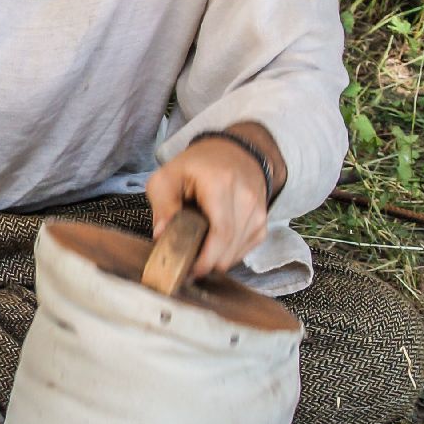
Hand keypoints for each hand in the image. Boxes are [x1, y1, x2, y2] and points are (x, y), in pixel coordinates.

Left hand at [145, 129, 284, 278]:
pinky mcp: (262, 223)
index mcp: (221, 185)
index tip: (185, 271)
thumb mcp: (168, 177)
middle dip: (205, 265)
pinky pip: (244, 250)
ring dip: (215, 261)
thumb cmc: (197, 166)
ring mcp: (258, 213)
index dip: (204, 259)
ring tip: (195, 253)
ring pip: (236, 253)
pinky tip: (212, 246)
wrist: (233, 152)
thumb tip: (161, 237)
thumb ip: (162, 206)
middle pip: (228, 248)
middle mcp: (246, 199)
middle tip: (184, 268)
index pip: (220, 233)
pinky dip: (226, 255)